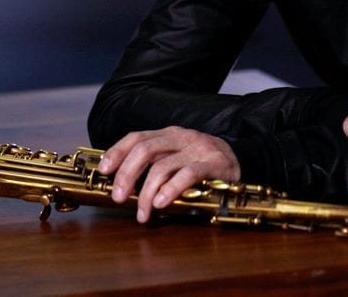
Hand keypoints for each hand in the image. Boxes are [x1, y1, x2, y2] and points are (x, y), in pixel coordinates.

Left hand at [98, 126, 240, 222]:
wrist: (244, 161)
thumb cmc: (205, 164)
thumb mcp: (178, 157)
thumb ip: (156, 163)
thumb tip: (122, 182)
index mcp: (170, 134)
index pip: (137, 137)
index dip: (117, 152)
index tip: (103, 170)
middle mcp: (181, 137)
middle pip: (145, 150)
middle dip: (126, 174)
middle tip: (118, 197)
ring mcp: (197, 148)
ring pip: (162, 166)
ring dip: (146, 193)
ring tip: (142, 213)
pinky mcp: (213, 163)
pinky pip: (187, 175)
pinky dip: (170, 190)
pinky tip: (161, 204)